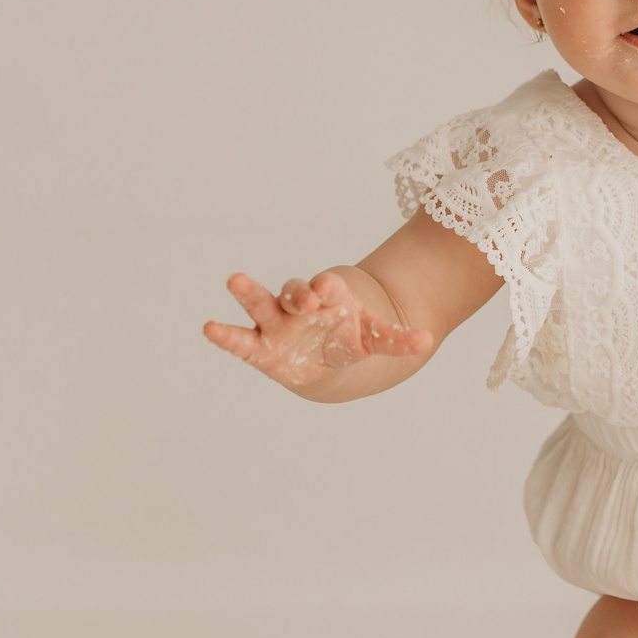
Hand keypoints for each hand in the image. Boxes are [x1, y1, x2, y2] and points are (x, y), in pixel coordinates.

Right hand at [202, 270, 433, 388]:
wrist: (328, 358)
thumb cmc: (350, 337)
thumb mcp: (375, 338)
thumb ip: (397, 339)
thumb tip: (428, 339)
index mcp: (327, 299)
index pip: (324, 289)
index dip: (325, 288)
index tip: (330, 287)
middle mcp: (297, 307)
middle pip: (291, 291)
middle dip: (296, 291)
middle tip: (302, 294)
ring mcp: (275, 324)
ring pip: (261, 305)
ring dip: (249, 293)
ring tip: (235, 279)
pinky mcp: (259, 348)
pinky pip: (239, 341)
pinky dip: (225, 335)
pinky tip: (209, 327)